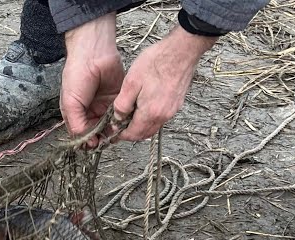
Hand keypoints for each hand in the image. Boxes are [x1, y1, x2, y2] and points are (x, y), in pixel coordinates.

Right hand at [61, 13, 124, 145]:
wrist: (94, 54)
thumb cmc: (76, 75)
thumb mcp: (71, 103)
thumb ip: (77, 124)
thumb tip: (86, 141)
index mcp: (76, 113)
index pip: (82, 132)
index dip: (87, 140)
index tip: (94, 145)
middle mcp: (90, 110)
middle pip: (97, 130)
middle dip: (102, 136)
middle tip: (107, 141)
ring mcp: (104, 104)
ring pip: (110, 123)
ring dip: (113, 129)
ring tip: (116, 133)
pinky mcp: (118, 98)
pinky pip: (121, 112)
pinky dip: (123, 119)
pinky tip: (124, 123)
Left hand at [111, 27, 217, 141]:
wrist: (182, 49)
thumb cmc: (157, 62)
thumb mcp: (130, 83)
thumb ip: (122, 105)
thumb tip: (117, 119)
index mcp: (151, 113)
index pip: (133, 134)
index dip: (120, 135)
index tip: (112, 131)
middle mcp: (164, 115)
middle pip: (144, 134)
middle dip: (130, 133)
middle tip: (118, 126)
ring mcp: (173, 109)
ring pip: (153, 126)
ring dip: (140, 126)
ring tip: (129, 116)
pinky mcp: (177, 102)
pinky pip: (161, 117)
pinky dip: (150, 118)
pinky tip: (143, 107)